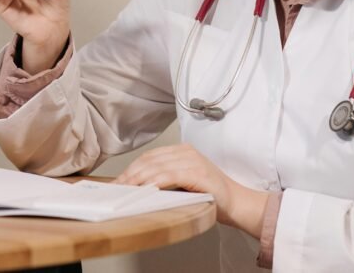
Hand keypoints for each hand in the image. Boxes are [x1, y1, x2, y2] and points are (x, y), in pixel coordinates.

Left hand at [114, 144, 268, 236]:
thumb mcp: (183, 182)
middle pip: (150, 160)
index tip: (118, 181)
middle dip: (130, 174)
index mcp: (182, 151)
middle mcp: (186, 152)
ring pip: (157, 167)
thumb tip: (137, 185)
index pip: (149, 156)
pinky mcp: (198, 172)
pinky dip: (155, 181)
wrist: (236, 202)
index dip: (131, 168)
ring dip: (138, 179)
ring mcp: (193, 161)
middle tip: (117, 187)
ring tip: (126, 189)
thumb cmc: (210, 194)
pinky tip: (145, 188)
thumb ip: (165, 178)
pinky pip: (170, 175)